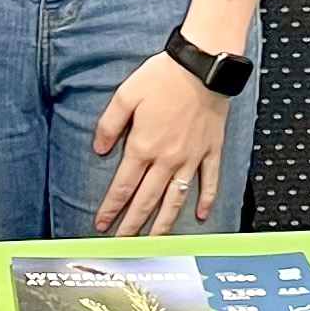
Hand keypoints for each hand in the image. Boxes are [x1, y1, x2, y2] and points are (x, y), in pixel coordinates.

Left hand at [91, 52, 233, 234]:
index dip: (111, 208)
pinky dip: (205, 201)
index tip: (102, 224)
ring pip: (175, 199)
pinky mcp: (211, 151)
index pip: (123, 186)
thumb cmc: (164, 77)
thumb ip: (109, 125)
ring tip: (154, 242)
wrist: (203, 66)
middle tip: (122, 243)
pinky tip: (200, 216)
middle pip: (147, 200)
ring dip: (163, 224)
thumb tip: (98, 149)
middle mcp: (167, 159)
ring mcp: (191, 158)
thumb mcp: (125, 95)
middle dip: (132, 225)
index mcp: (143, 146)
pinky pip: (209, 182)